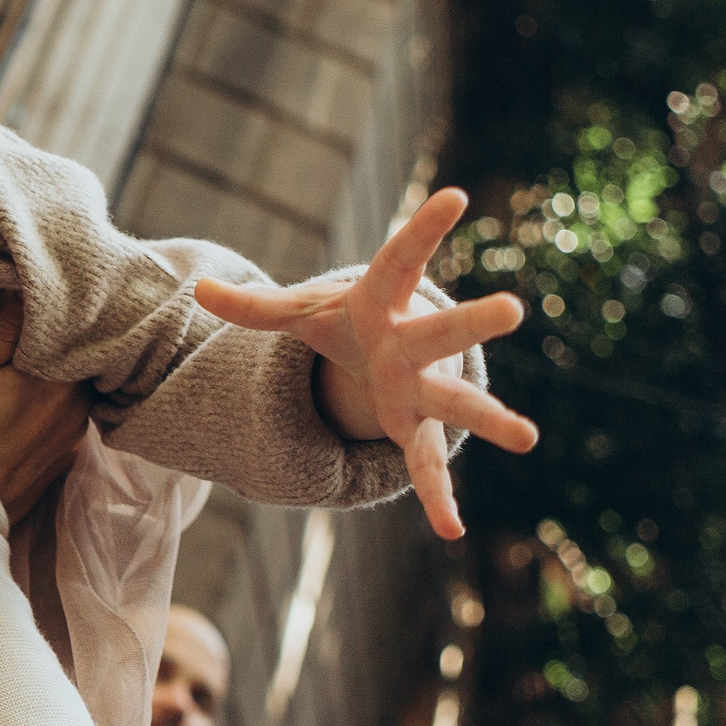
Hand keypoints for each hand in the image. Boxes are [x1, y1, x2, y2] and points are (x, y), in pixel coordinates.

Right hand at [0, 304, 92, 519]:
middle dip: (51, 337)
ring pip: (71, 386)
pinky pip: (64, 417)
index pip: (70, 321)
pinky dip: (47, 405)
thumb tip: (26, 287)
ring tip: (14, 363)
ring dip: (50, 371)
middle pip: (76, 353)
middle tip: (16, 323)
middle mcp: (75, 408)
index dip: (48, 303)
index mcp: (52, 378)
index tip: (23, 291)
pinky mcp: (61, 464)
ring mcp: (71, 439)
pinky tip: (17, 403)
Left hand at [193, 187, 537, 540]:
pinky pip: (426, 466)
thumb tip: (197, 290)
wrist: (378, 355)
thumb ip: (253, 307)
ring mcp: (422, 388)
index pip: (402, 258)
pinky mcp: (416, 428)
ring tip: (528, 438)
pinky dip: (437, 498)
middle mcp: (413, 344)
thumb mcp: (298, 312)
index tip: (454, 195)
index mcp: (383, 302)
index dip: (424, 229)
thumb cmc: (345, 322)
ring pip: (457, 403)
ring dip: (489, 420)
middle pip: (443, 332)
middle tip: (513, 309)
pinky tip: (451, 531)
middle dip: (473, 323)